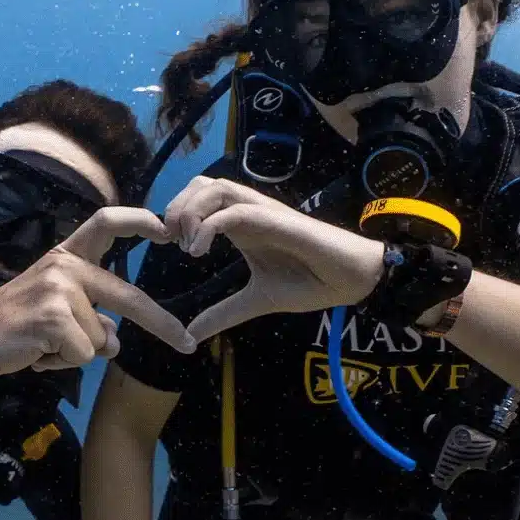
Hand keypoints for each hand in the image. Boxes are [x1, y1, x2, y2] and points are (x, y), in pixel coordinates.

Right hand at [0, 207, 195, 377]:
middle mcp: (65, 266)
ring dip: (75, 354)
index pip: (105, 224)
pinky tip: (35, 353)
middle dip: (163, 325)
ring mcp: (59, 289)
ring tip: (41, 345)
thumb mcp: (56, 316)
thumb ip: (91, 320)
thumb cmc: (10, 329)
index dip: (139, 221)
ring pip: (100, 339)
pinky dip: (63, 364)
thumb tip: (115, 340)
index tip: (168, 230)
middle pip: (128, 297)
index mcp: (65, 258)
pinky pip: (84, 354)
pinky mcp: (53, 317)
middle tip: (188, 343)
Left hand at [163, 176, 385, 341]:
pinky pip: (234, 210)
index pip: (198, 197)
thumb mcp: (257, 301)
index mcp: (241, 224)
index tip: (167, 245)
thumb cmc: (311, 281)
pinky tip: (199, 252)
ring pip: (214, 187)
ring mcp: (262, 212)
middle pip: (199, 184)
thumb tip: (191, 335)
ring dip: (190, 212)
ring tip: (187, 246)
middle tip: (171, 241)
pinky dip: (207, 226)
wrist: (352, 280)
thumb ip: (223, 314)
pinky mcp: (276, 220)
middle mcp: (248, 211)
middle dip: (176, 208)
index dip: (176, 214)